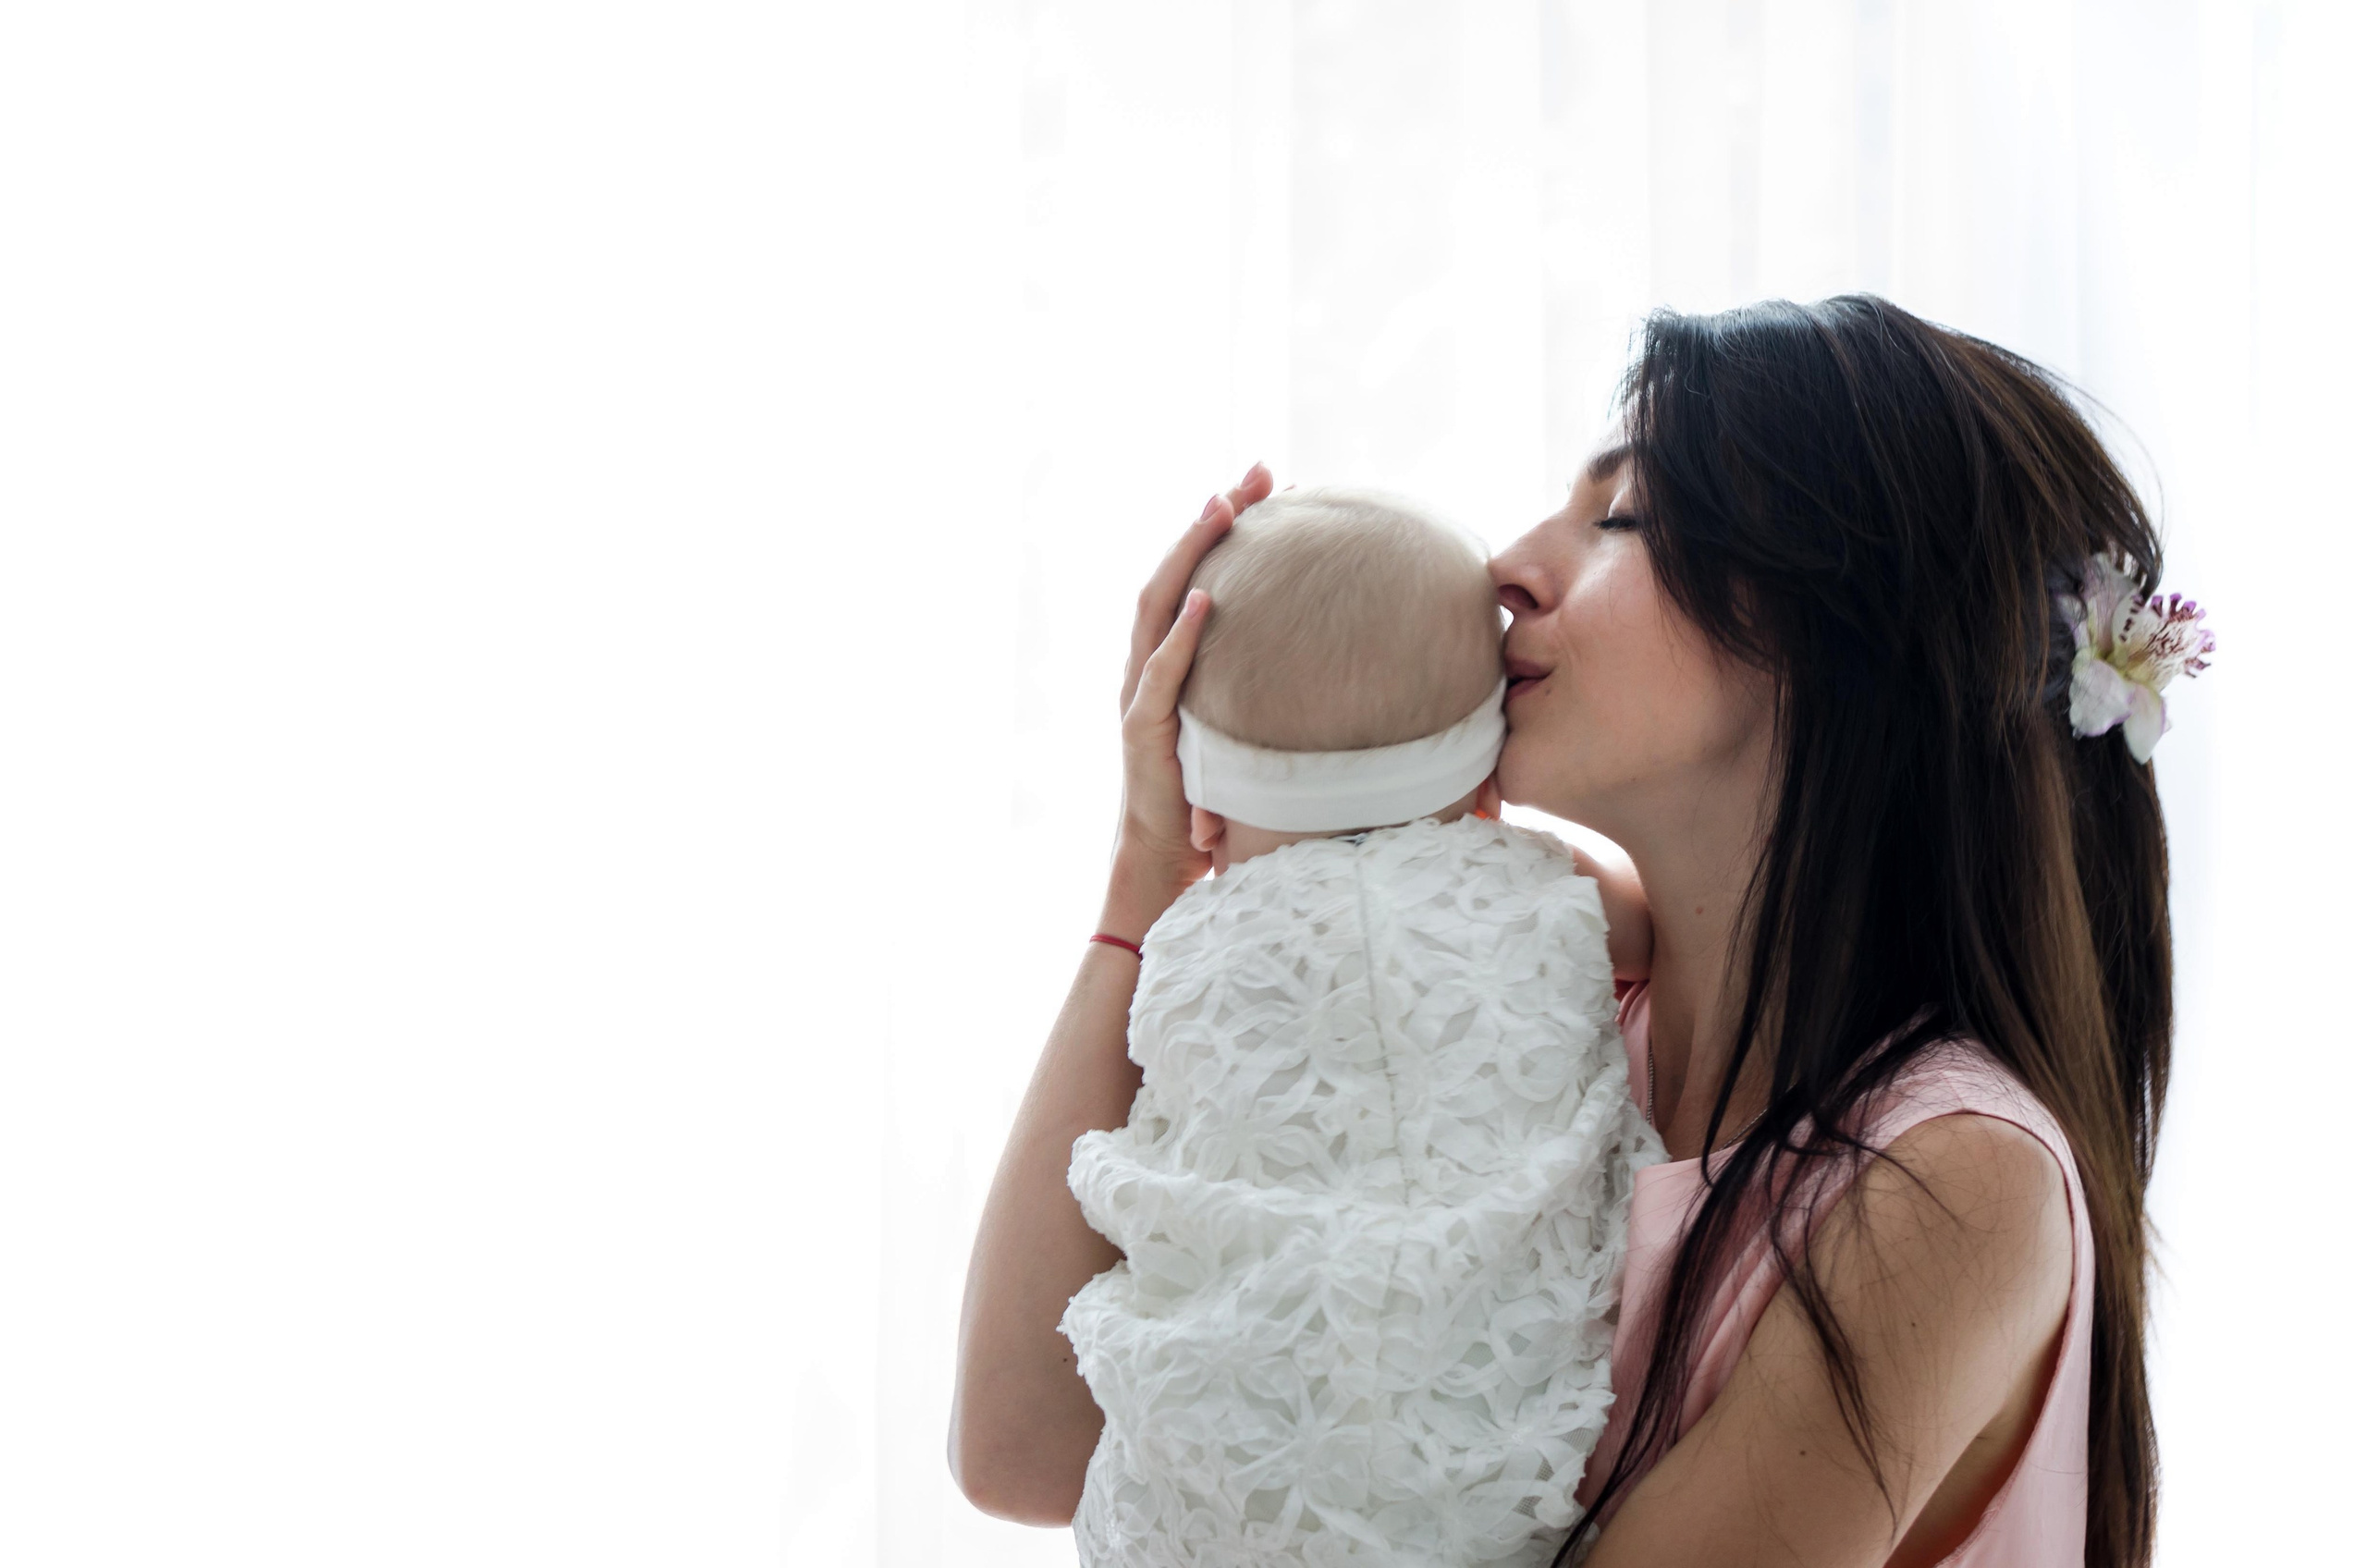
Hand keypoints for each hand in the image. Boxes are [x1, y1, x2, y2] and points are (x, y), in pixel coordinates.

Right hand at [1101, 463, 1274, 938]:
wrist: (1161, 870)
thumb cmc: (1208, 809)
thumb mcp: (1245, 740)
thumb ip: (1273, 702)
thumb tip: (1349, 676)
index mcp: (1170, 666)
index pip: (1195, 580)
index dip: (1227, 531)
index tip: (1270, 489)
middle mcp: (1147, 669)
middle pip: (1174, 574)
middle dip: (1212, 519)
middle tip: (1255, 473)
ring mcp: (1139, 698)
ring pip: (1156, 607)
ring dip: (1190, 554)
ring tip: (1223, 508)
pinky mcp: (1142, 735)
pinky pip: (1158, 677)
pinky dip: (1179, 636)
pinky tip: (1206, 601)